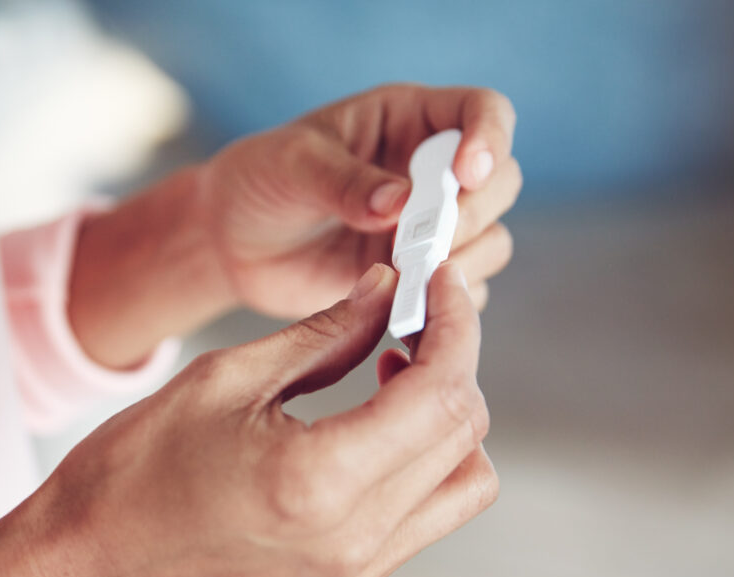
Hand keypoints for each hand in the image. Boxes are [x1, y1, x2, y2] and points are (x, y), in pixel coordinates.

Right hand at [0, 262, 497, 576]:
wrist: (92, 560)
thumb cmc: (135, 470)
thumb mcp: (226, 378)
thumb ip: (324, 333)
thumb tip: (388, 293)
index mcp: (318, 481)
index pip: (440, 395)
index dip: (457, 326)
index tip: (443, 286)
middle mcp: (352, 539)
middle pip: (466, 436)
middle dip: (455, 362)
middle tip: (415, 318)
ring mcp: (355, 571)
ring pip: (466, 482)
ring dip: (448, 418)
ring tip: (393, 375)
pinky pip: (428, 514)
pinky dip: (424, 459)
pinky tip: (374, 423)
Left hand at [197, 83, 520, 316]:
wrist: (231, 243)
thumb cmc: (259, 181)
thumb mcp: (291, 164)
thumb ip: (344, 181)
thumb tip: (402, 203)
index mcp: (408, 121)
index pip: (483, 112)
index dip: (489, 139)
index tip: (466, 174)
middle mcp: (431, 173)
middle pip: (501, 182)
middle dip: (474, 213)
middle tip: (425, 241)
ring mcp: (429, 228)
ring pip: (491, 241)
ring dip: (464, 262)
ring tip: (407, 275)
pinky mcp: (417, 278)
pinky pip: (460, 294)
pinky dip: (443, 304)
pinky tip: (403, 307)